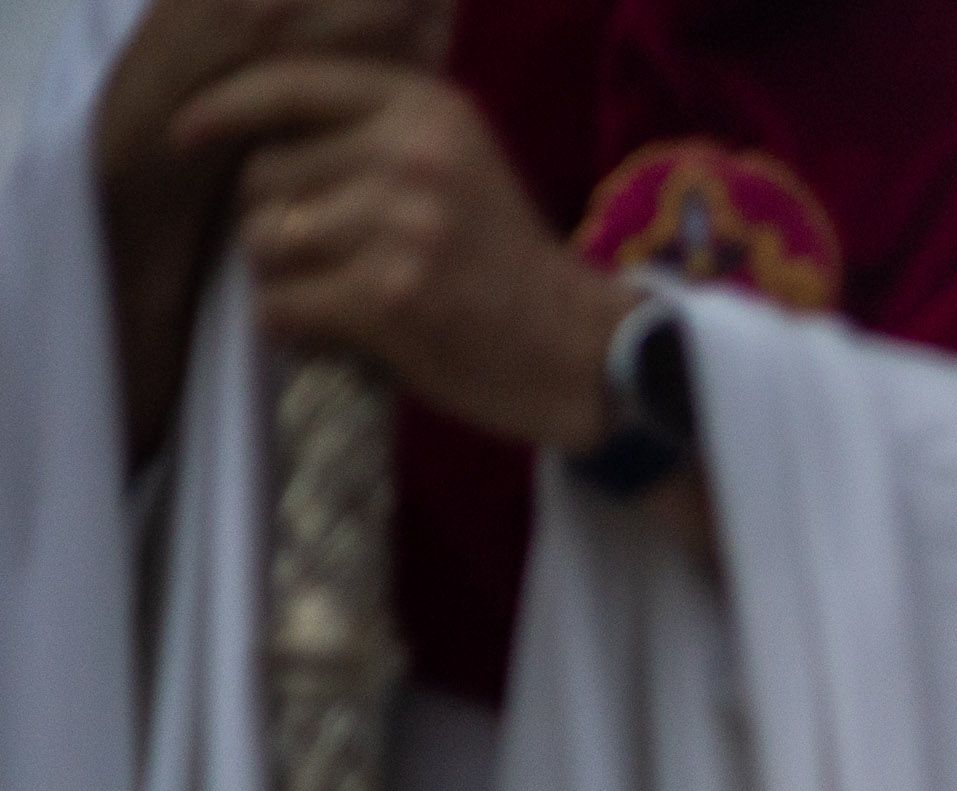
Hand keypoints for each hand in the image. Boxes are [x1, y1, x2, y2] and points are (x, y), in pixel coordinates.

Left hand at [177, 60, 635, 450]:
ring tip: (332, 298)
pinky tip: (334, 336)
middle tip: (322, 259)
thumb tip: (249, 138)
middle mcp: (414, 154)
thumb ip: (374, 135)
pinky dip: (293, 328)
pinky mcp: (389, 297)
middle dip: (273, 220)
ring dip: (281, 278)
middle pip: (265, 174)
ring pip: (264, 241)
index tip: (188, 134)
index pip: (292, 85)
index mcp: (428, 109)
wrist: (582, 353)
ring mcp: (402, 225)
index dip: (226, 107)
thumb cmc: (506, 265)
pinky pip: (281, 305)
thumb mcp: (457, 166)